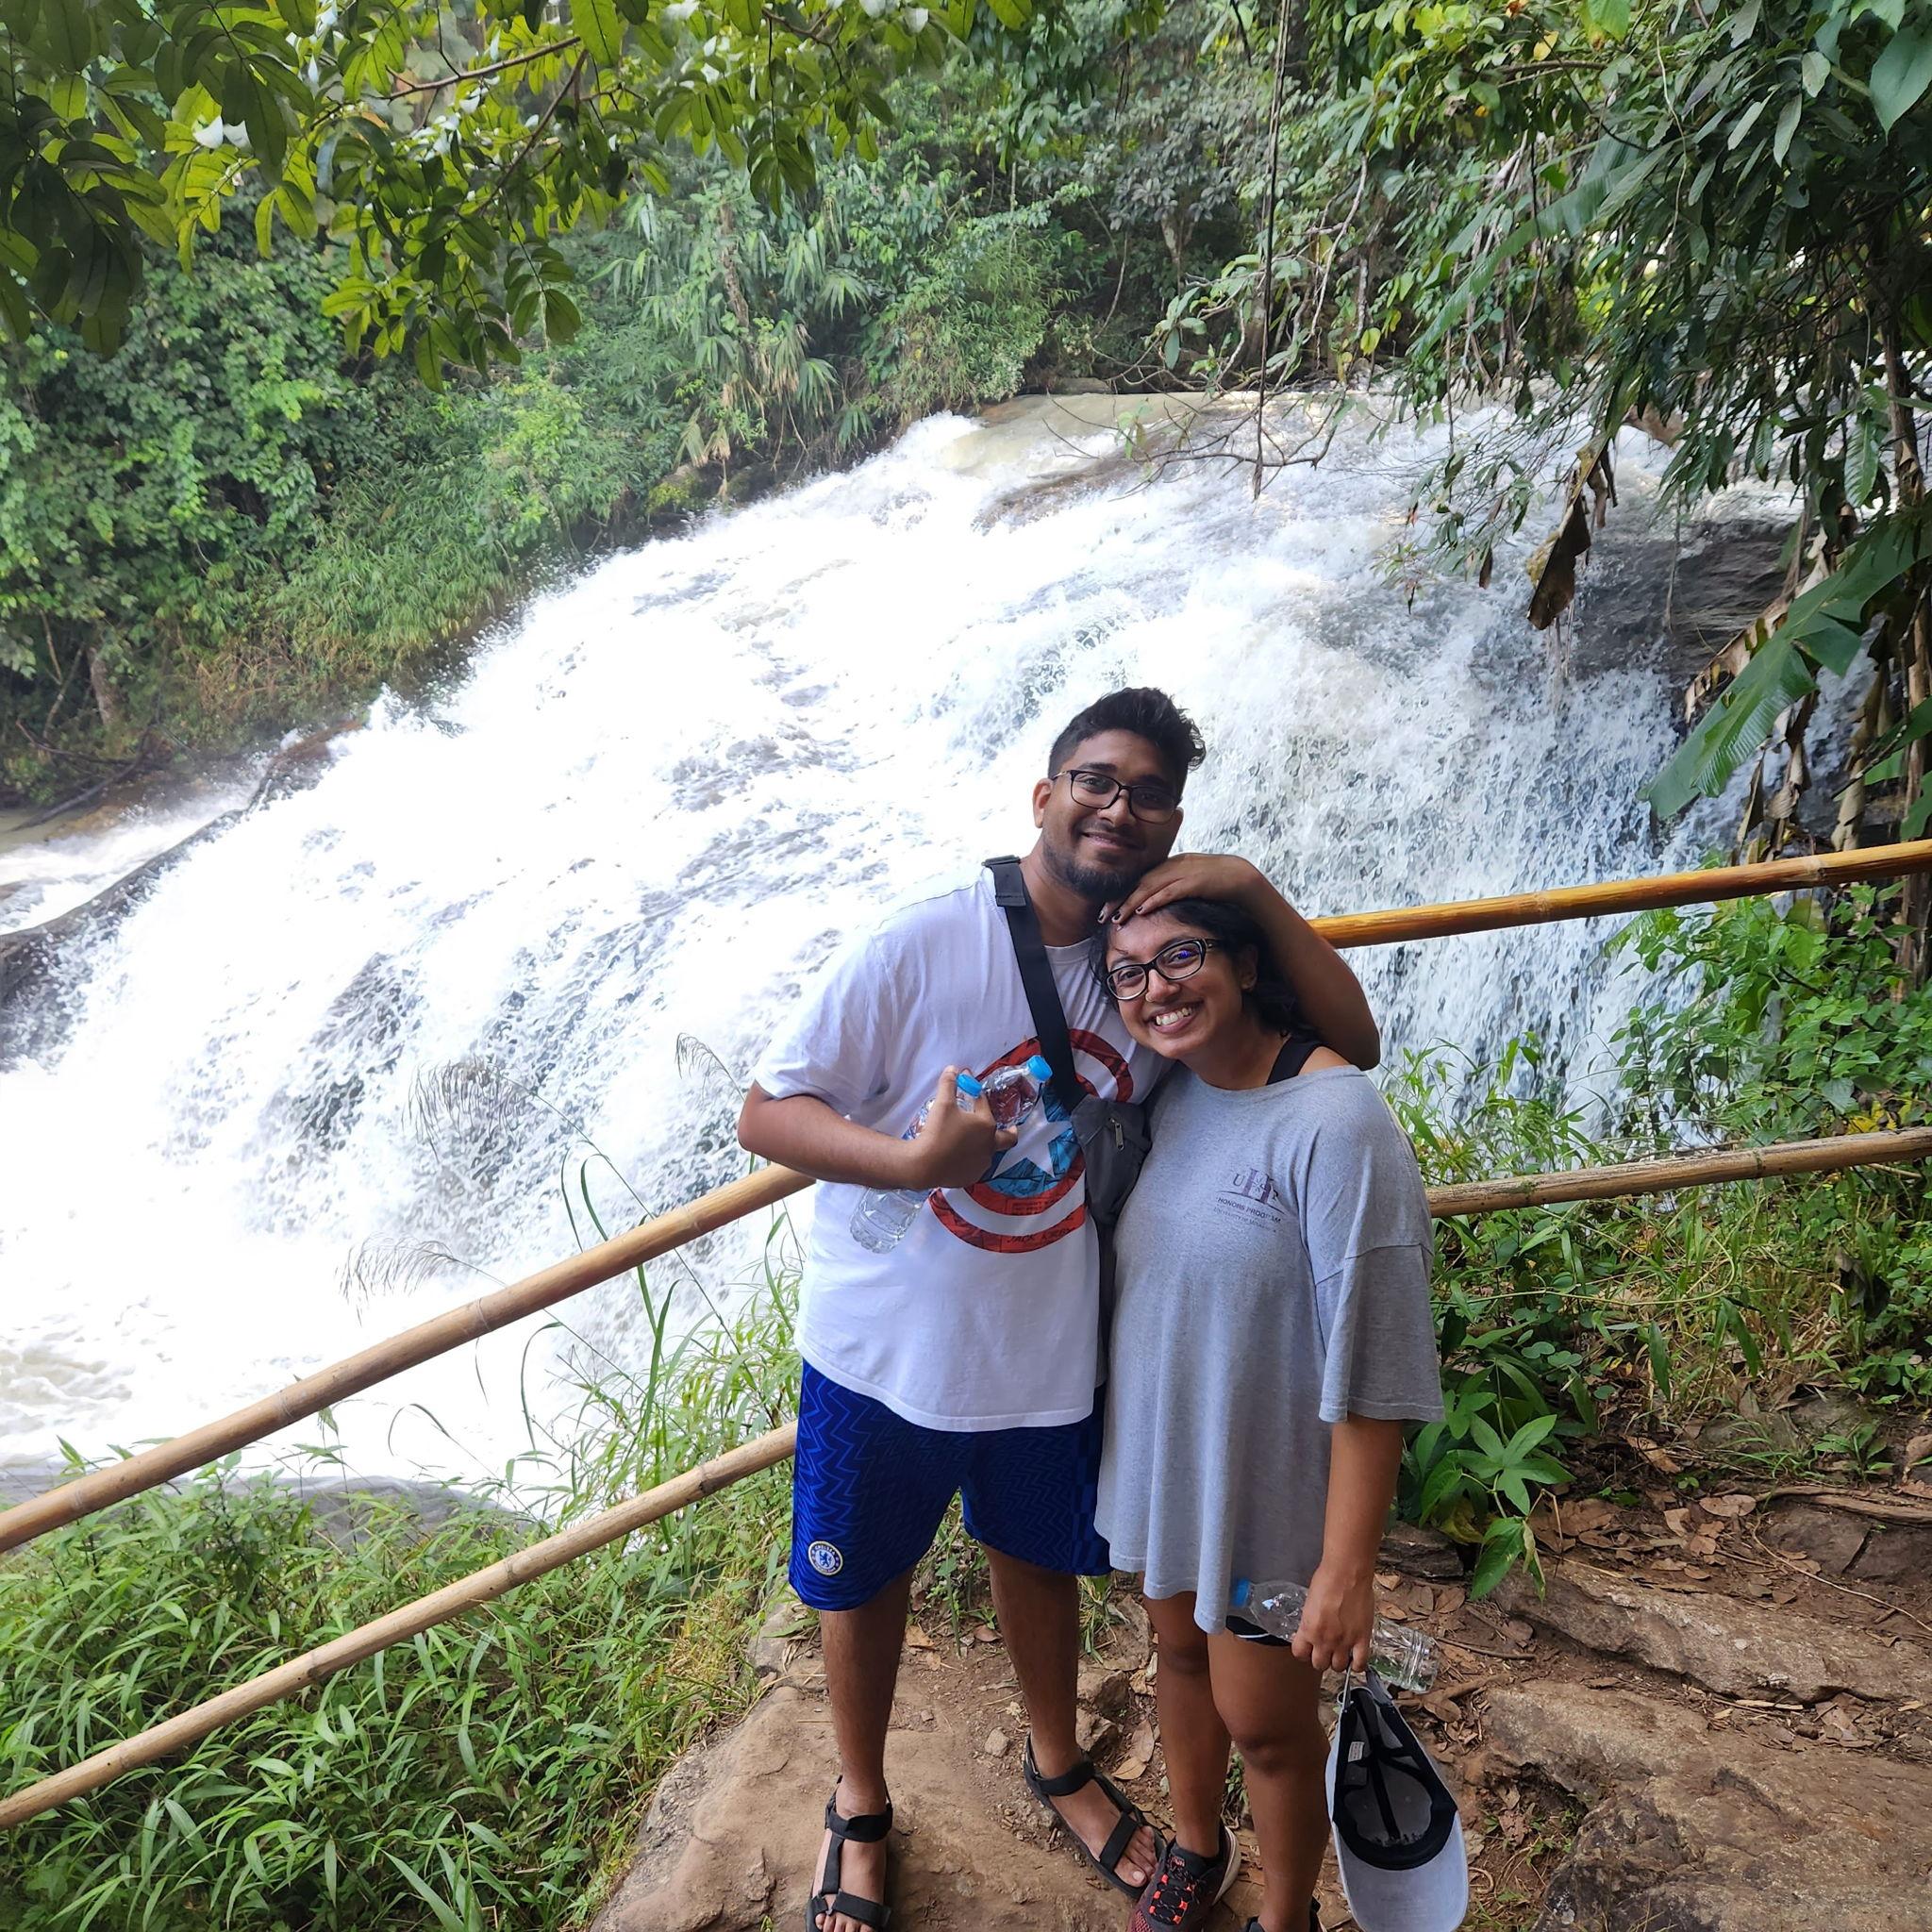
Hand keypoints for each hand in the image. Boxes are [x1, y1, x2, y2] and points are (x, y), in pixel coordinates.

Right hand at [899, 1068, 1016, 1190]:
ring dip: (986, 1145)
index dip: (977, 1096)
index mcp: (986, 1125)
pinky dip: (972, 1159)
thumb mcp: (942, 1104)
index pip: (984, 1105)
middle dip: (1011, 1132)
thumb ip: (949, 1084)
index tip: (971, 1091)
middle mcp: (989, 1145)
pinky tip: (962, 1156)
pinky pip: (976, 1166)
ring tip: (975, 1141)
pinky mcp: (971, 1176)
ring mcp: (982, 1163)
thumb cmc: (937, 1131)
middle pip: (1008, 1139)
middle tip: (1012, 1128)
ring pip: (990, 1152)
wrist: (925, 1164)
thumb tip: (952, 1069)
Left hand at [1100, 853, 1268, 924]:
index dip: (1121, 894)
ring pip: (1150, 887)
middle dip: (1119, 900)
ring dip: (1131, 903)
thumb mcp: (1188, 883)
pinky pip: (1170, 891)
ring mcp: (1183, 872)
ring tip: (1117, 918)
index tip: (1106, 909)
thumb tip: (1153, 905)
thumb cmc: (1215, 884)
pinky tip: (1141, 910)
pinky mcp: (1195, 881)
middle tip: (1103, 916)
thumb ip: (1171, 889)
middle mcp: (1172, 866)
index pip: (1139, 880)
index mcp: (1169, 866)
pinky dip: (1154, 900)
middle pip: (1139, 883)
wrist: (1242, 877)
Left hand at [1291, 1564, 1374, 1675]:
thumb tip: (1313, 1630)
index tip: (1308, 1649)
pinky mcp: (1362, 1639)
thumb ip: (1310, 1622)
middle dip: (1321, 1659)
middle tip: (1325, 1650)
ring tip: (1340, 1652)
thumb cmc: (1326, 1580)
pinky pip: (1360, 1663)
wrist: (1346, 1573)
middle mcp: (1324, 1640)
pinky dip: (1357, 1665)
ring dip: (1338, 1661)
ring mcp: (1344, 1642)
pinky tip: (1355, 1657)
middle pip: (1319, 1665)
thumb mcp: (1309, 1603)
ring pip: (1339, 1667)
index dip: (1304, 1653)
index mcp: (1308, 1629)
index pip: (1299, 1654)